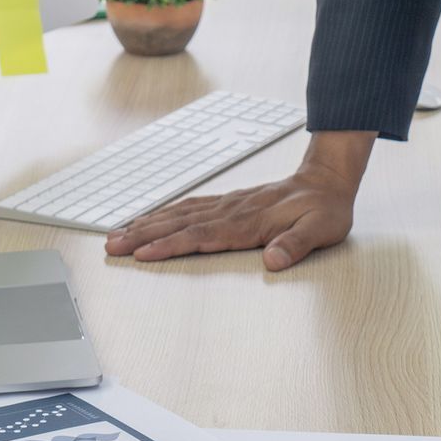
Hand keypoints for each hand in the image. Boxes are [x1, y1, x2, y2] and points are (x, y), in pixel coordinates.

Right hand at [104, 131, 373, 270]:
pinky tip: (150, 218)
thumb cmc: (324, 209)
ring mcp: (228, 204)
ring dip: (148, 224)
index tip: (143, 254)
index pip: (201, 235)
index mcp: (249, 222)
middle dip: (144, 235)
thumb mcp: (321, 230)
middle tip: (112, 246)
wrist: (328, 180)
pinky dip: (166, 213)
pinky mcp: (229, 202)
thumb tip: (274, 260)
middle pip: (180, 223)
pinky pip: (190, 206)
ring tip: (118, 234)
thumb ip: (296, 245)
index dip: (171, 245)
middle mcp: (232, 211)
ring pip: (180, 213)